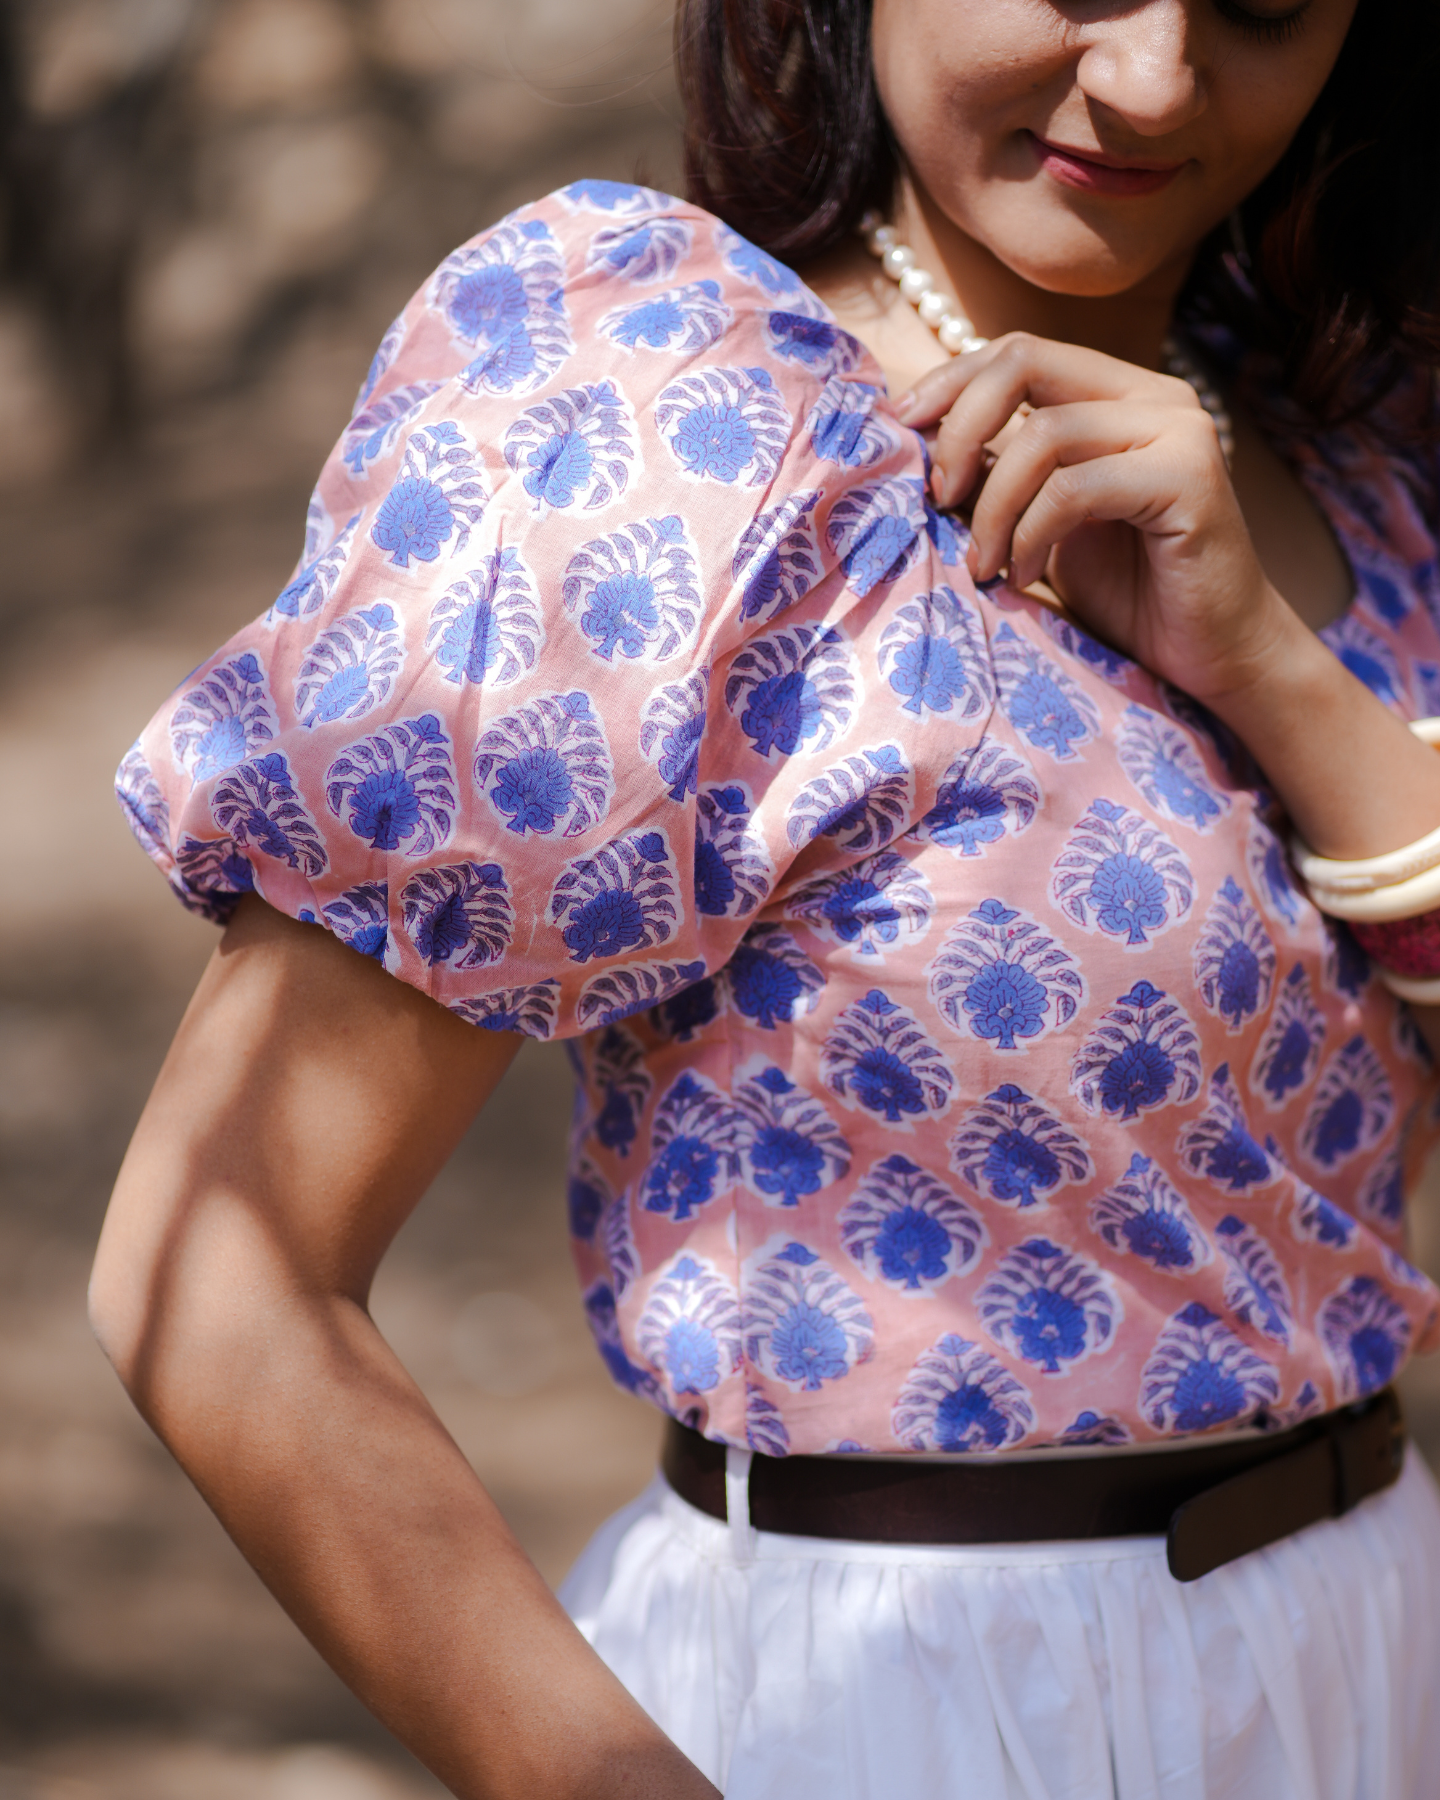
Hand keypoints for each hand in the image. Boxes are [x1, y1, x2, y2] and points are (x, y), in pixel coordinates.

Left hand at [896, 333, 1292, 706]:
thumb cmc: (1128, 596)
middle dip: (958, 429)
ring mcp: (1180, 431)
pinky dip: (1031, 535)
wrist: (1214, 657)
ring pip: (1042, 434)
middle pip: (1025, 362)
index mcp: (1119, 394)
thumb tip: (916, 438)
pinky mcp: (1191, 478)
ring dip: (992, 507)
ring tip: (985, 566)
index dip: (950, 384)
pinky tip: (1024, 577)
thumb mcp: (1040, 523)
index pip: (1018, 352)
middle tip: (937, 498)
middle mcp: (1155, 396)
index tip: (900, 430)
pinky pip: (1075, 488)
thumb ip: (998, 474)